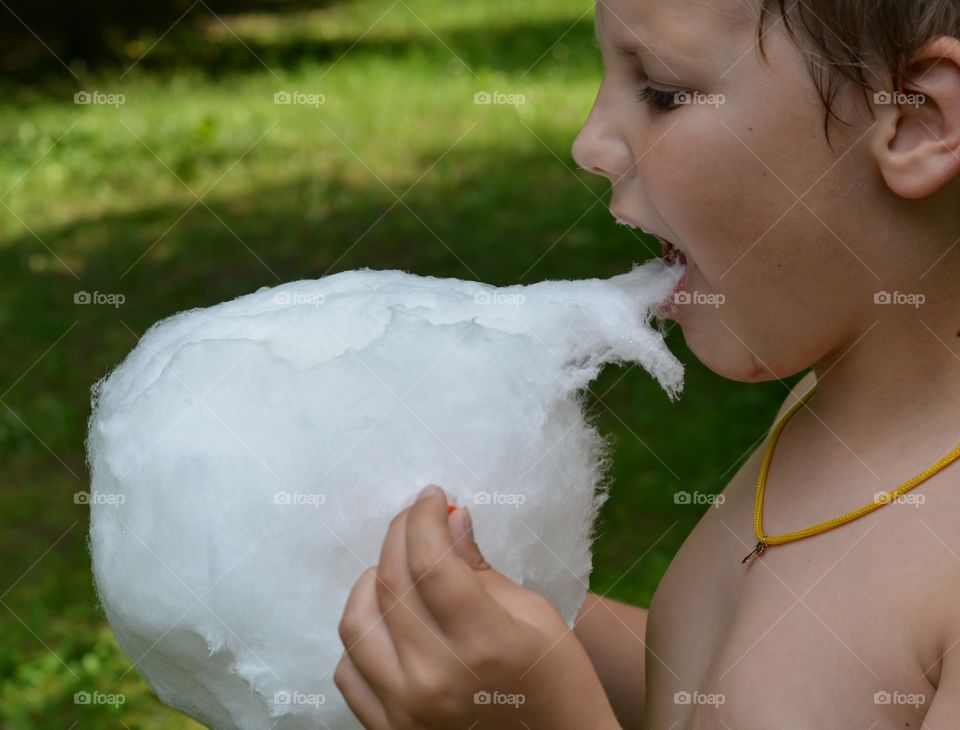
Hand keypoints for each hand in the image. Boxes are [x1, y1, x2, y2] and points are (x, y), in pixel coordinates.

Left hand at [334, 484, 620, 729]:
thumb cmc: (557, 679)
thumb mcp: (533, 614)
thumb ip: (479, 568)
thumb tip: (450, 519)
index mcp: (484, 645)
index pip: (430, 562)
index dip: (425, 518)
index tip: (432, 497)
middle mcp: (434, 680)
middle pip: (390, 584)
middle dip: (400, 534)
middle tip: (417, 518)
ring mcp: (405, 711)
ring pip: (357, 622)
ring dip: (373, 582)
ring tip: (400, 569)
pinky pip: (348, 669)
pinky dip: (362, 634)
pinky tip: (389, 620)